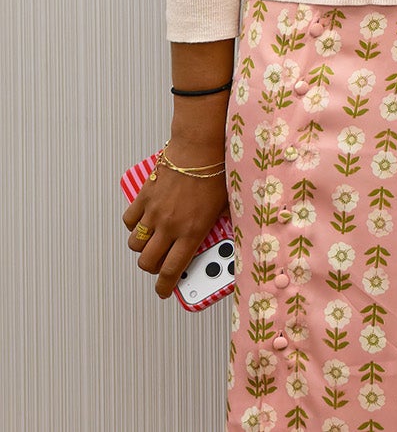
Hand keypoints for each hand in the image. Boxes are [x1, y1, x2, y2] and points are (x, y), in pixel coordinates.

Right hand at [123, 149, 230, 300]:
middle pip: (148, 262)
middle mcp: (170, 226)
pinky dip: (133, 226)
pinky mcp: (144, 197)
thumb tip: (215, 241)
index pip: (172, 270)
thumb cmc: (217, 173)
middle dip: (152, 269)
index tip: (164, 292)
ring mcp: (154, 212)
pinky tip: (144, 222)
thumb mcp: (224, 206)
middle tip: (160, 266)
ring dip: (142, 248)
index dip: (165, 286)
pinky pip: (129, 221)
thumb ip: (215, 227)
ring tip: (153, 243)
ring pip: (136, 244)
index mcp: (192, 232)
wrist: (200, 147)